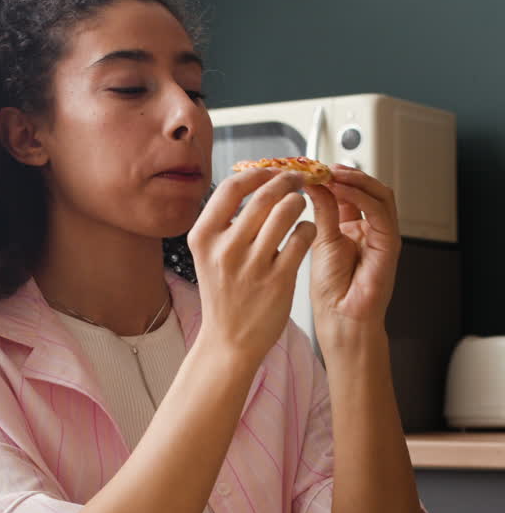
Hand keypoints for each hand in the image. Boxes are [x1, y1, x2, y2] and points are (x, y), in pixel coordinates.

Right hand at [188, 166, 315, 368]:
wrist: (228, 341)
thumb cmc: (223, 294)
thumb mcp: (209, 255)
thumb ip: (223, 221)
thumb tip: (252, 181)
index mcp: (204, 237)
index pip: (233, 187)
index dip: (257, 173)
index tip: (271, 171)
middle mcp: (225, 249)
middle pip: (265, 195)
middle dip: (287, 181)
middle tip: (297, 179)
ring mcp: (253, 265)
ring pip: (288, 211)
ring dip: (299, 203)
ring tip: (299, 206)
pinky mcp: (278, 279)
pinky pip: (302, 237)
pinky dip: (308, 229)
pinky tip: (304, 234)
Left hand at [303, 165, 400, 343]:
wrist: (342, 320)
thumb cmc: (331, 291)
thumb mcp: (320, 241)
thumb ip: (322, 211)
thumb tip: (314, 183)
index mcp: (350, 226)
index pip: (346, 191)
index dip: (330, 176)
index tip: (309, 167)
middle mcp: (368, 227)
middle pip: (365, 187)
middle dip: (344, 173)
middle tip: (321, 166)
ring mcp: (381, 234)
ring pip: (378, 193)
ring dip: (355, 179)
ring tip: (331, 173)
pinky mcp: (390, 243)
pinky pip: (381, 211)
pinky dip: (362, 196)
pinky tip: (343, 189)